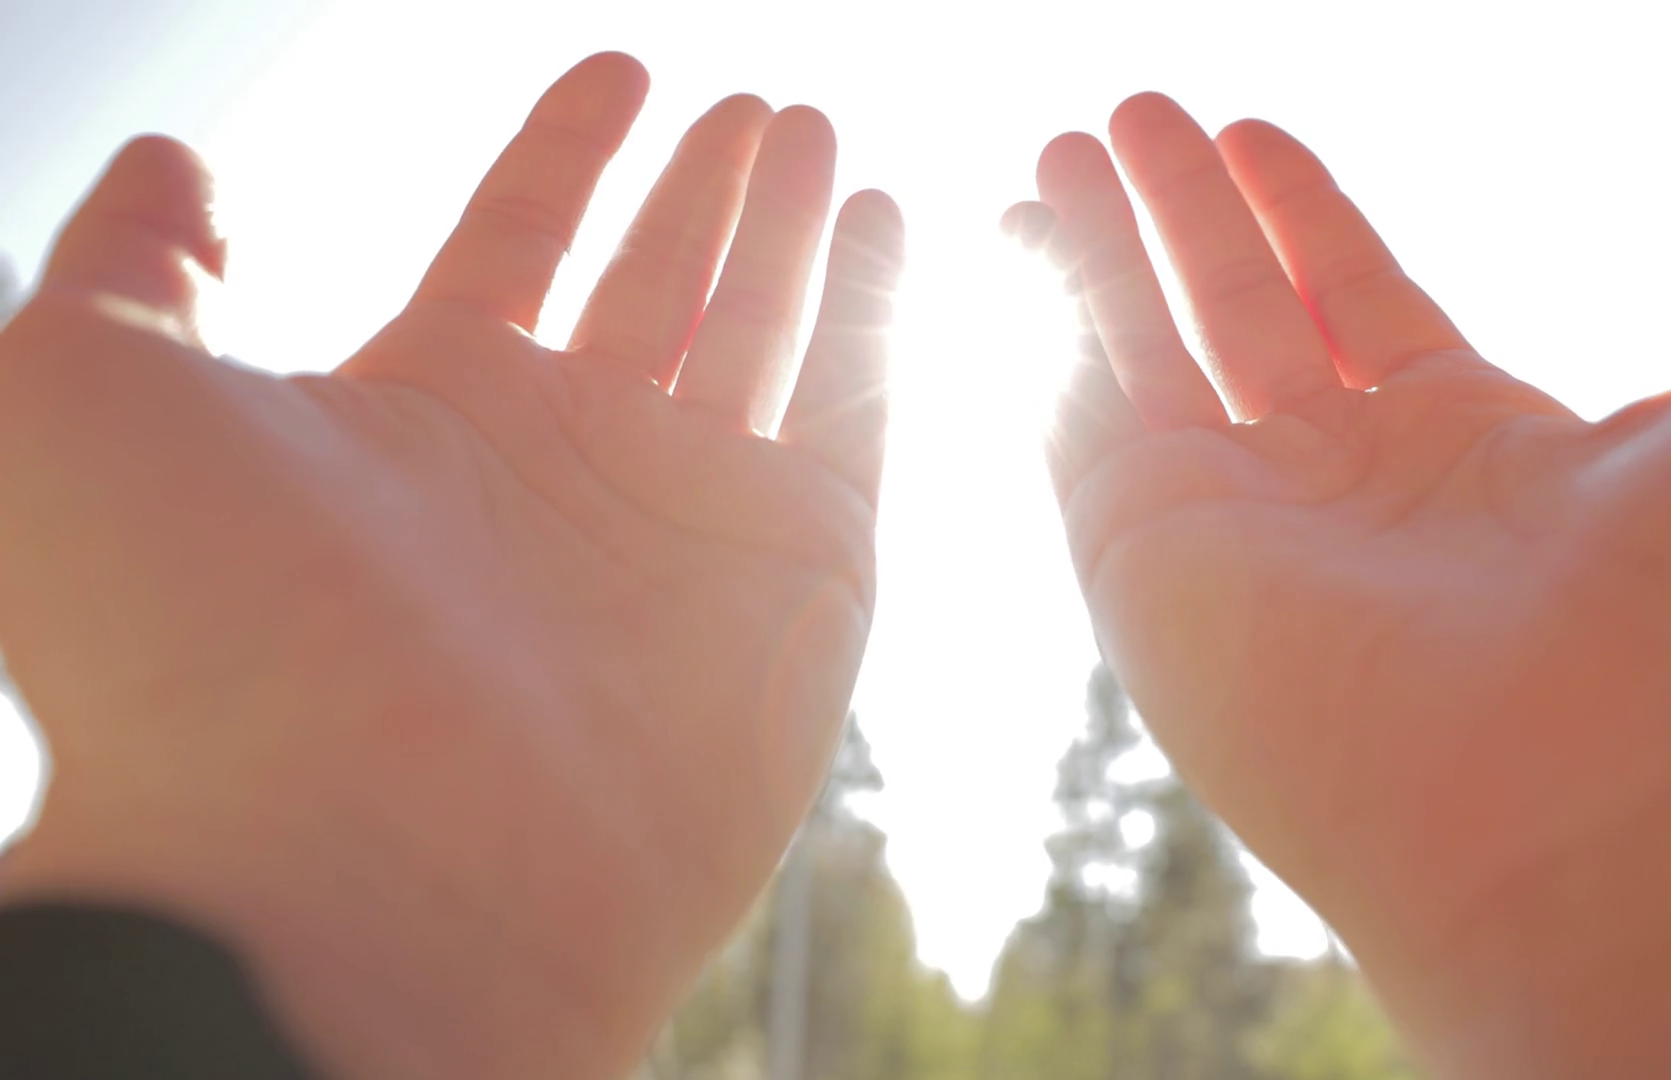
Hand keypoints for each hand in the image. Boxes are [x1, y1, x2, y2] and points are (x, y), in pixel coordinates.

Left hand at [0, 53, 901, 1079]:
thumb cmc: (197, 652)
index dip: (569, 152)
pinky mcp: (799, 589)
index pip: (518, 245)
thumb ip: (131, 261)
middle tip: (757, 103)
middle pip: (657, 287)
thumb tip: (178, 164)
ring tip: (816, 131)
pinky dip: (877, 324)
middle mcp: (564, 471)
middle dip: (706, 191)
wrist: (357, 881)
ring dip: (794, 232)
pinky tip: (886, 225)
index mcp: (422, 418)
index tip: (621, 68)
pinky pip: (856, 426)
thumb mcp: (84, 398)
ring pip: (762, 339)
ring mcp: (688, 530)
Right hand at [1026, 95, 1670, 1078]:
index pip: (1370, 314)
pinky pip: (1079, 426)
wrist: (1660, 818)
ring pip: (1152, 363)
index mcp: (1504, 466)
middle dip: (1186, 220)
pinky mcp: (1154, 569)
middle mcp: (1362, 509)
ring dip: (1103, 251)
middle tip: (1133, 122)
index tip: (1251, 135)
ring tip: (1065, 147)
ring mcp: (1252, 543)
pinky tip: (1023, 233)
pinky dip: (1047, 331)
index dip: (1308, 220)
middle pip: (1247, 328)